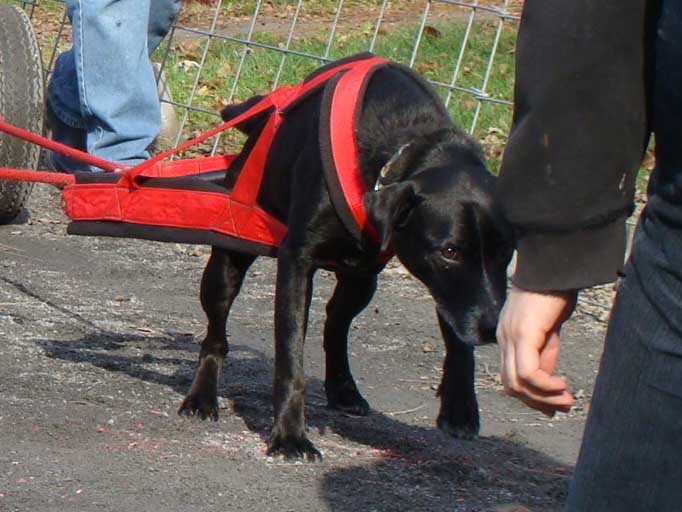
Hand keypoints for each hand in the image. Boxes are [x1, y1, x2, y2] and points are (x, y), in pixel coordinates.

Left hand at [496, 285, 577, 415]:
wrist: (554, 265)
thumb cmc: (553, 292)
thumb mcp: (549, 329)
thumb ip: (545, 353)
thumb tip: (550, 381)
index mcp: (508, 337)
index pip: (510, 377)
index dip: (531, 396)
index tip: (554, 405)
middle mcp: (504, 338)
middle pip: (509, 384)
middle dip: (536, 402)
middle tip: (563, 406)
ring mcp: (510, 336)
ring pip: (515, 383)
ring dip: (542, 398)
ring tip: (565, 399)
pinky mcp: (522, 333)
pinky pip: (527, 372)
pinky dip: (544, 385)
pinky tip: (561, 385)